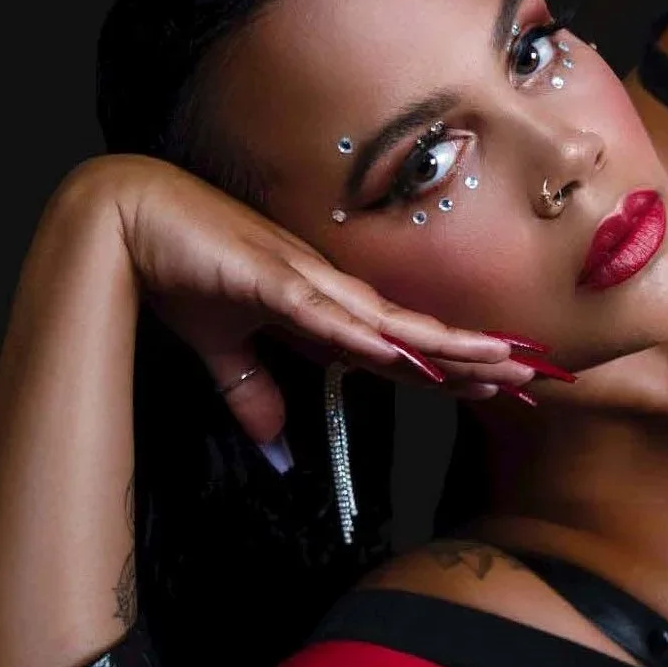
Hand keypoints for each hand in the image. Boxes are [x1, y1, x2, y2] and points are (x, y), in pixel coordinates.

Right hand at [63, 155, 539, 443]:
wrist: (128, 222)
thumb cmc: (177, 271)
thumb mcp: (221, 352)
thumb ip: (251, 395)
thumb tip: (275, 444)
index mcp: (323, 312)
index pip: (404, 351)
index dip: (455, 374)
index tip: (505, 390)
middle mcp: (330, 295)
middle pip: (419, 337)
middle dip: (477, 360)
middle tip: (539, 379)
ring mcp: (307, 284)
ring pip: (393, 325)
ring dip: (447, 349)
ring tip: (501, 368)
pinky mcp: (273, 282)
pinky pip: (330, 319)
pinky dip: (370, 340)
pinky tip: (408, 358)